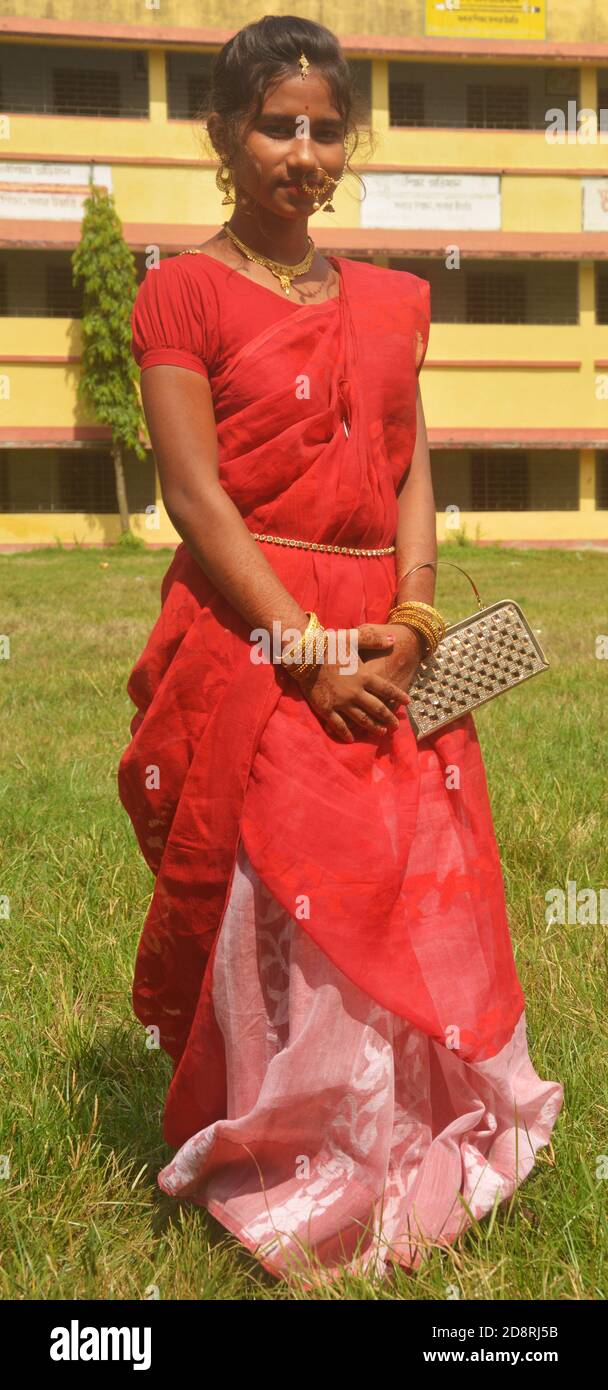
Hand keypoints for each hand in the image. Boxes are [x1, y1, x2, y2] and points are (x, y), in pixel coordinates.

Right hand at [295, 622, 413, 743]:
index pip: (387, 689)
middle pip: (377, 709)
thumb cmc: (329, 645)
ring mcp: (342, 702)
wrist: (305, 655)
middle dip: (389, 718)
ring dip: (373, 727)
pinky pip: (339, 725)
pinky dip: (346, 733)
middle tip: (396, 726)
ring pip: (362, 719)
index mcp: (364, 676)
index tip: (407, 702)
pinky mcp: (327, 709)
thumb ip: (374, 640)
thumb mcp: (354, 638)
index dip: (398, 696)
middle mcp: (356, 692)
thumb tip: (393, 639)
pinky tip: (351, 739)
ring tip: (381, 732)